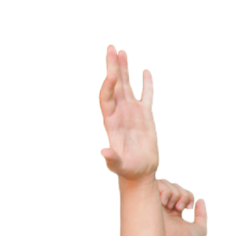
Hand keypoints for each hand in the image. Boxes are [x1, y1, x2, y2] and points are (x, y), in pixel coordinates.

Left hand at [97, 42, 159, 180]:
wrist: (139, 172)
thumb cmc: (126, 169)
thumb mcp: (117, 165)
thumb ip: (111, 158)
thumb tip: (104, 152)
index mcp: (110, 120)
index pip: (106, 98)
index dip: (107, 86)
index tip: (111, 76)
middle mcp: (119, 111)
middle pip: (114, 84)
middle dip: (112, 67)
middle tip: (111, 47)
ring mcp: (132, 111)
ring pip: (127, 85)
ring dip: (124, 68)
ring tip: (122, 50)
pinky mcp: (145, 115)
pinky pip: (146, 95)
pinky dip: (146, 83)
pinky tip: (146, 70)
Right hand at [159, 177, 208, 235]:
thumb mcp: (200, 228)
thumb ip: (202, 214)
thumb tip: (201, 200)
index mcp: (173, 211)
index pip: (179, 192)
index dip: (186, 195)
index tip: (188, 208)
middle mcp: (163, 207)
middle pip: (171, 185)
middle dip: (180, 193)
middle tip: (180, 208)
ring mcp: (155, 205)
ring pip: (163, 183)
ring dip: (173, 193)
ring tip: (173, 207)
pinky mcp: (148, 203)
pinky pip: (154, 184)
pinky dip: (164, 190)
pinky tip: (166, 203)